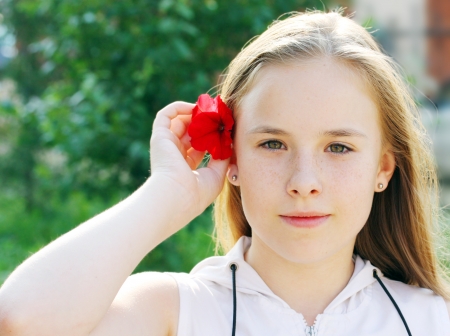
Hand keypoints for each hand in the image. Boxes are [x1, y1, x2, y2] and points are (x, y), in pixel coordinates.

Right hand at [149, 101, 230, 220]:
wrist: (176, 196)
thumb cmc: (197, 193)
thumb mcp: (216, 174)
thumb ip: (222, 156)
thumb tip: (228, 141)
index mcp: (185, 168)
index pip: (198, 147)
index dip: (212, 136)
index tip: (224, 128)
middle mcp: (174, 156)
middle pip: (189, 133)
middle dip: (205, 123)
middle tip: (219, 115)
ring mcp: (166, 146)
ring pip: (179, 122)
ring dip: (195, 114)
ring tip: (210, 110)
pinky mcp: (159, 137)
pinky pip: (166, 115)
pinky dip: (179, 107)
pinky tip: (195, 107)